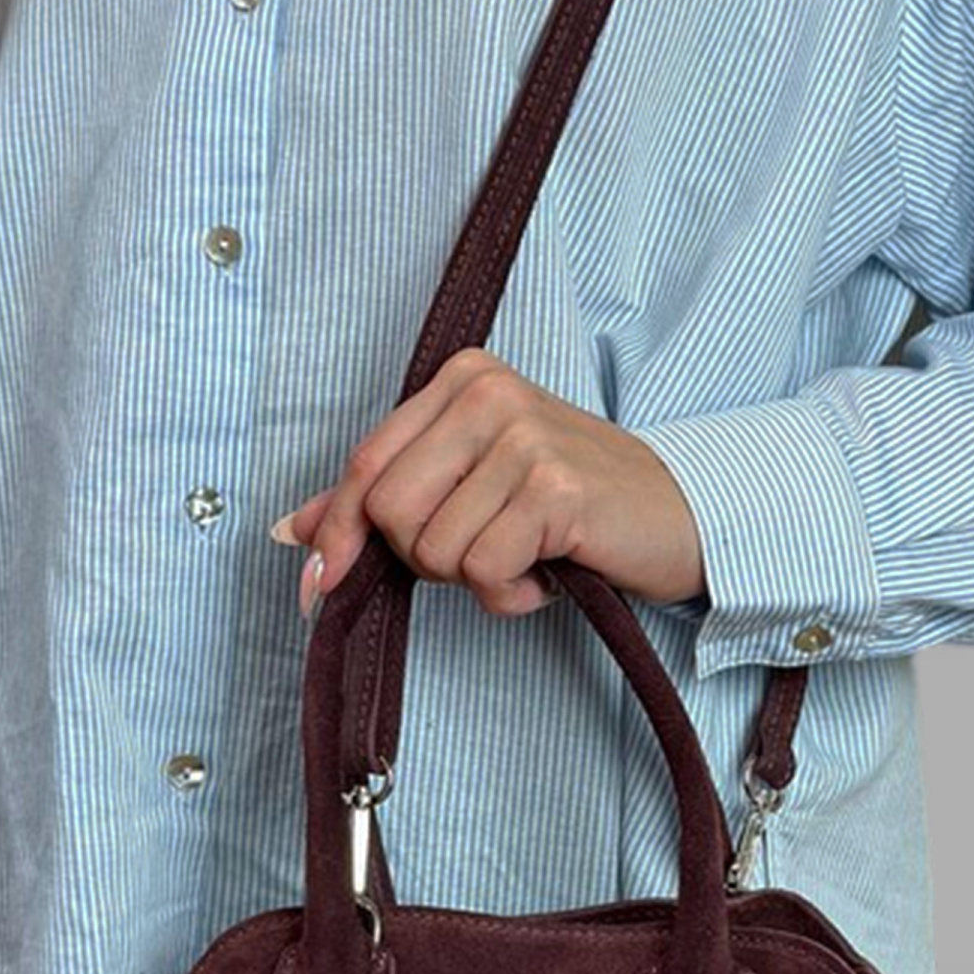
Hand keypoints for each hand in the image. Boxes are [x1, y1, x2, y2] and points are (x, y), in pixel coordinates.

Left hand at [270, 349, 706, 617]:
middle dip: (425, 559)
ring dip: (476, 580)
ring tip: (525, 558)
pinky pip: (483, 571)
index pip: (366, 465)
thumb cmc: (573, 505)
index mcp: (462, 377)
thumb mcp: (475, 484)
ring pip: (434, 550)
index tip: (320, 582)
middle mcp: (488, 393)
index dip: (337, 535)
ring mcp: (524, 437)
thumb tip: (291, 531)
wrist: (681, 516)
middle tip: (483, 553)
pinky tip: (546, 572)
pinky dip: (509, 595)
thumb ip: (385, 497)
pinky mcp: (554, 490)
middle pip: (390, 512)